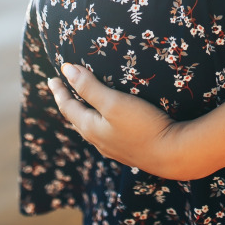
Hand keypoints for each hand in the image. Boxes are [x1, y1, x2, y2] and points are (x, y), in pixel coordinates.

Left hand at [47, 64, 198, 179]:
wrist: (172, 154)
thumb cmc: (142, 125)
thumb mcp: (113, 102)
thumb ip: (89, 87)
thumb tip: (66, 70)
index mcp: (90, 128)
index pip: (68, 107)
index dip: (59, 91)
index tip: (52, 77)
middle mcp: (98, 140)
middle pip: (77, 119)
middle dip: (69, 102)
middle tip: (63, 89)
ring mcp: (113, 148)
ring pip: (91, 128)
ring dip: (84, 113)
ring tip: (83, 105)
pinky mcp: (128, 150)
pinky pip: (105, 134)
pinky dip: (99, 122)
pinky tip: (108, 122)